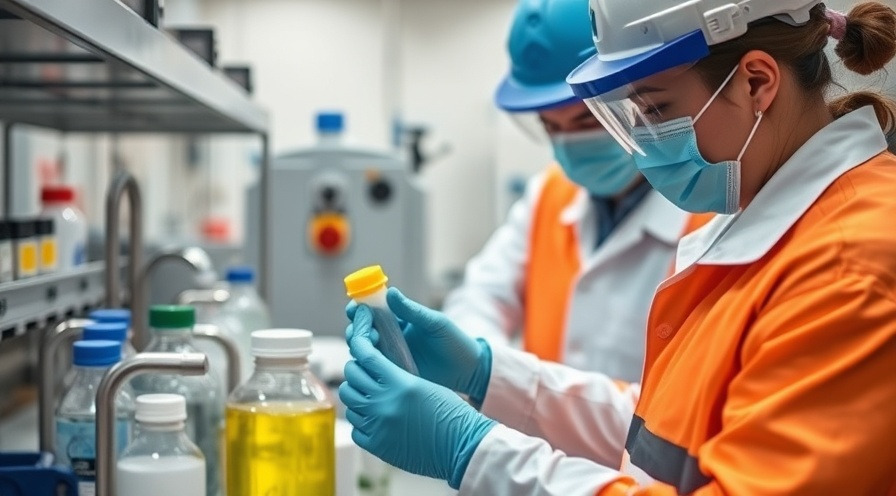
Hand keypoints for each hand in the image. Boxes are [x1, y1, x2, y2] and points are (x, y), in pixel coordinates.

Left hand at [339, 306, 496, 487]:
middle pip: (352, 377)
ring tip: (367, 393)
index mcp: (399, 383)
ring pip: (349, 402)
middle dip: (355, 369)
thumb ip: (397, 376)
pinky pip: (354, 427)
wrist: (461, 445)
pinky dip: (361, 419)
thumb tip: (374, 368)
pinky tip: (373, 417)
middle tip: (362, 368)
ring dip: (356, 394)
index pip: (366, 356)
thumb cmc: (450, 411)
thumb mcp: (425, 385)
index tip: (359, 340)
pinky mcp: (376, 445)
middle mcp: (384, 403)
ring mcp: (377, 426)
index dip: (359, 344)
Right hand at [346, 288, 491, 402]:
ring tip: (371, 343)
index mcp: (400, 321)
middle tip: (361, 329)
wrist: (468, 371)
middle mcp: (392, 338)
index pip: (374, 311)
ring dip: (360, 345)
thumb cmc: (454, 342)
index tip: (354, 307)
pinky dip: (367, 365)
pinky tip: (369, 363)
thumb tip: (390, 292)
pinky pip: (375, 369)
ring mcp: (392, 357)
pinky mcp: (394, 374)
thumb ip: (412, 311)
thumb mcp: (434, 324)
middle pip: (364, 331)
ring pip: (365, 350)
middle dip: (356, 328)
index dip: (360, 308)